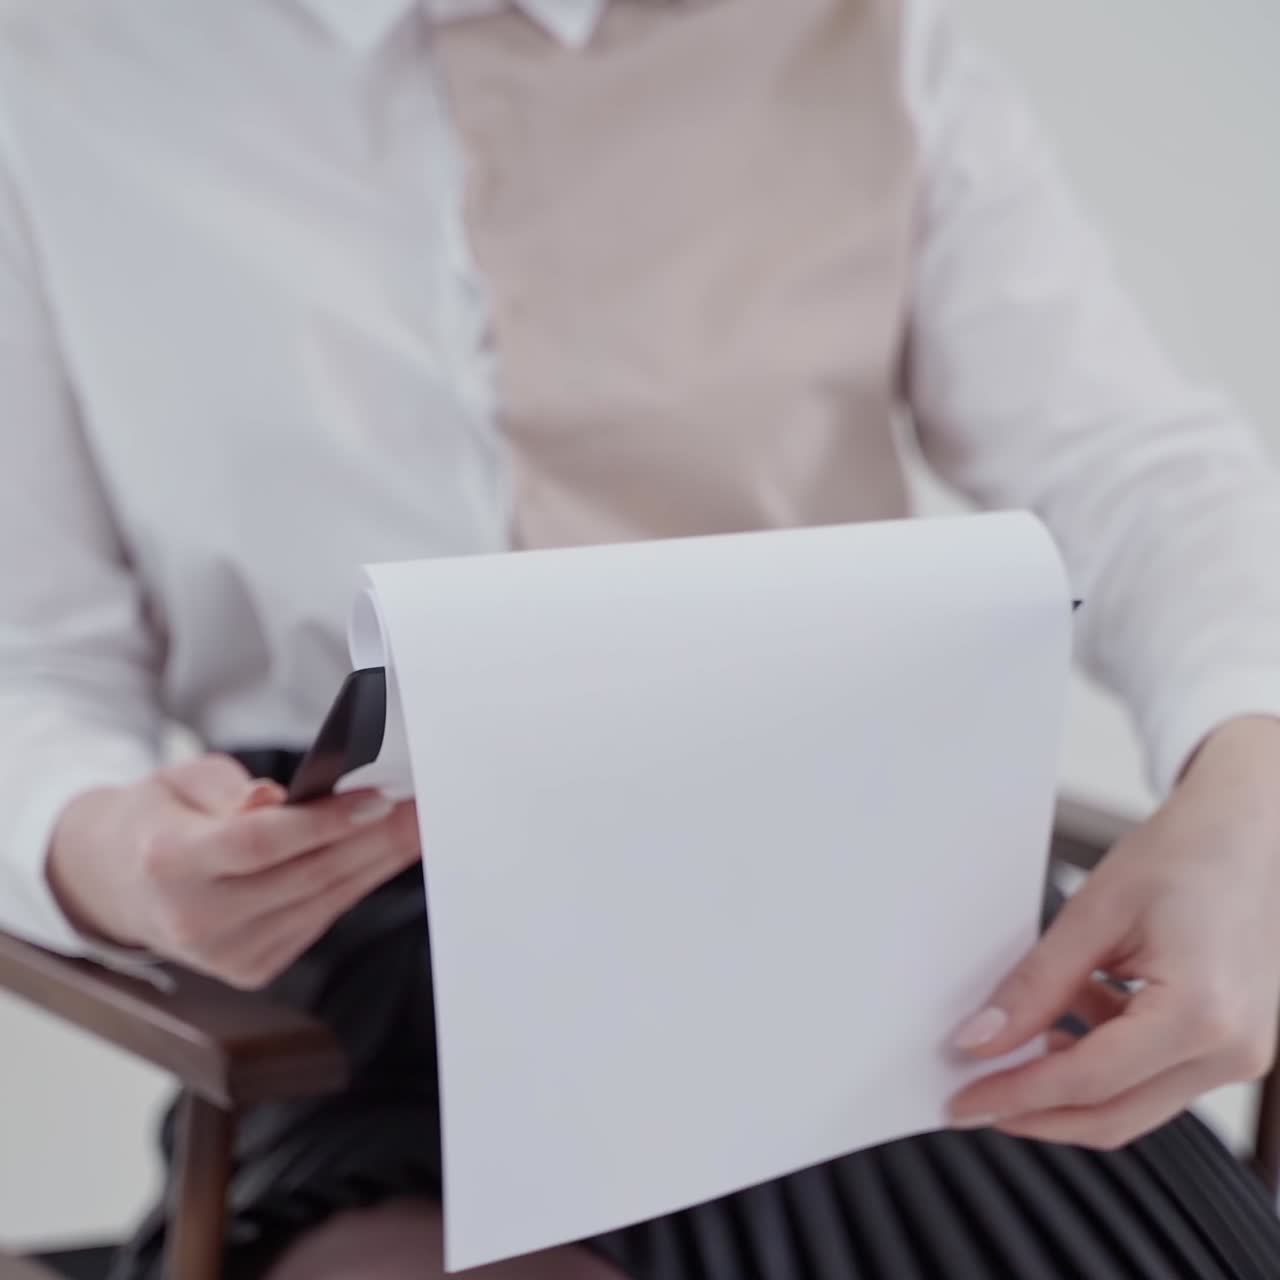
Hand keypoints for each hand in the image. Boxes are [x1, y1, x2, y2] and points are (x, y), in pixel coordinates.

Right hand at [47, 754, 419, 988]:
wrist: (120, 883)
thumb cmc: (160, 818)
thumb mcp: (181, 781)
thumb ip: (230, 790)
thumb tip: (280, 801)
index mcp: (168, 861)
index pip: (258, 844)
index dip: (323, 823)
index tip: (377, 799)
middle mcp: (194, 918)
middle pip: (303, 876)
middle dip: (373, 840)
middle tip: (421, 808)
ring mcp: (224, 954)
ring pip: (322, 901)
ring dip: (378, 863)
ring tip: (418, 828)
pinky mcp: (253, 969)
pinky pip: (320, 920)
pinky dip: (357, 886)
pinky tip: (386, 857)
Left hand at [948, 715, 1279, 1148]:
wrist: (1255, 831)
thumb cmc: (1188, 854)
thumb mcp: (1094, 913)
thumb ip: (1037, 985)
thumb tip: (981, 1039)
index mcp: (1201, 1015)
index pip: (1088, 1082)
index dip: (1014, 1094)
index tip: (962, 1099)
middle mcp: (1232, 1051)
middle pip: (1114, 1115)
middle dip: (1034, 1111)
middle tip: (969, 1098)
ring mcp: (1240, 1055)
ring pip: (1134, 1103)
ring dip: (1065, 1085)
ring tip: (1007, 1048)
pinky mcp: (1233, 1046)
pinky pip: (1155, 1077)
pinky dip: (1101, 1061)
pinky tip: (1062, 1022)